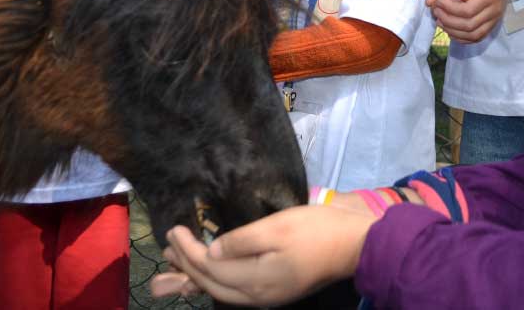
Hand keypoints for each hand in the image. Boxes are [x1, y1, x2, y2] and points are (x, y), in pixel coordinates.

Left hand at [150, 205, 375, 305]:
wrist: (354, 246)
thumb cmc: (316, 230)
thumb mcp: (277, 227)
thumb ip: (241, 241)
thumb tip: (211, 252)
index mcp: (254, 279)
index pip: (209, 267)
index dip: (188, 250)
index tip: (174, 229)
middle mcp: (256, 296)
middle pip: (211, 283)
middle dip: (186, 264)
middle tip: (169, 243)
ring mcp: (267, 297)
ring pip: (222, 291)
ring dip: (198, 274)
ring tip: (179, 260)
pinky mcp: (275, 292)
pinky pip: (235, 292)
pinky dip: (216, 281)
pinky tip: (212, 273)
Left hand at [427, 0, 510, 42]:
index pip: (468, 10)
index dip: (450, 9)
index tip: (438, 2)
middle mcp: (494, 10)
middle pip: (469, 25)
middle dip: (448, 20)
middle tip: (436, 11)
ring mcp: (494, 19)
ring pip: (473, 35)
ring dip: (453, 31)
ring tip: (440, 20)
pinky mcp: (492, 25)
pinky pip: (477, 38)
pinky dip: (461, 37)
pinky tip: (449, 30)